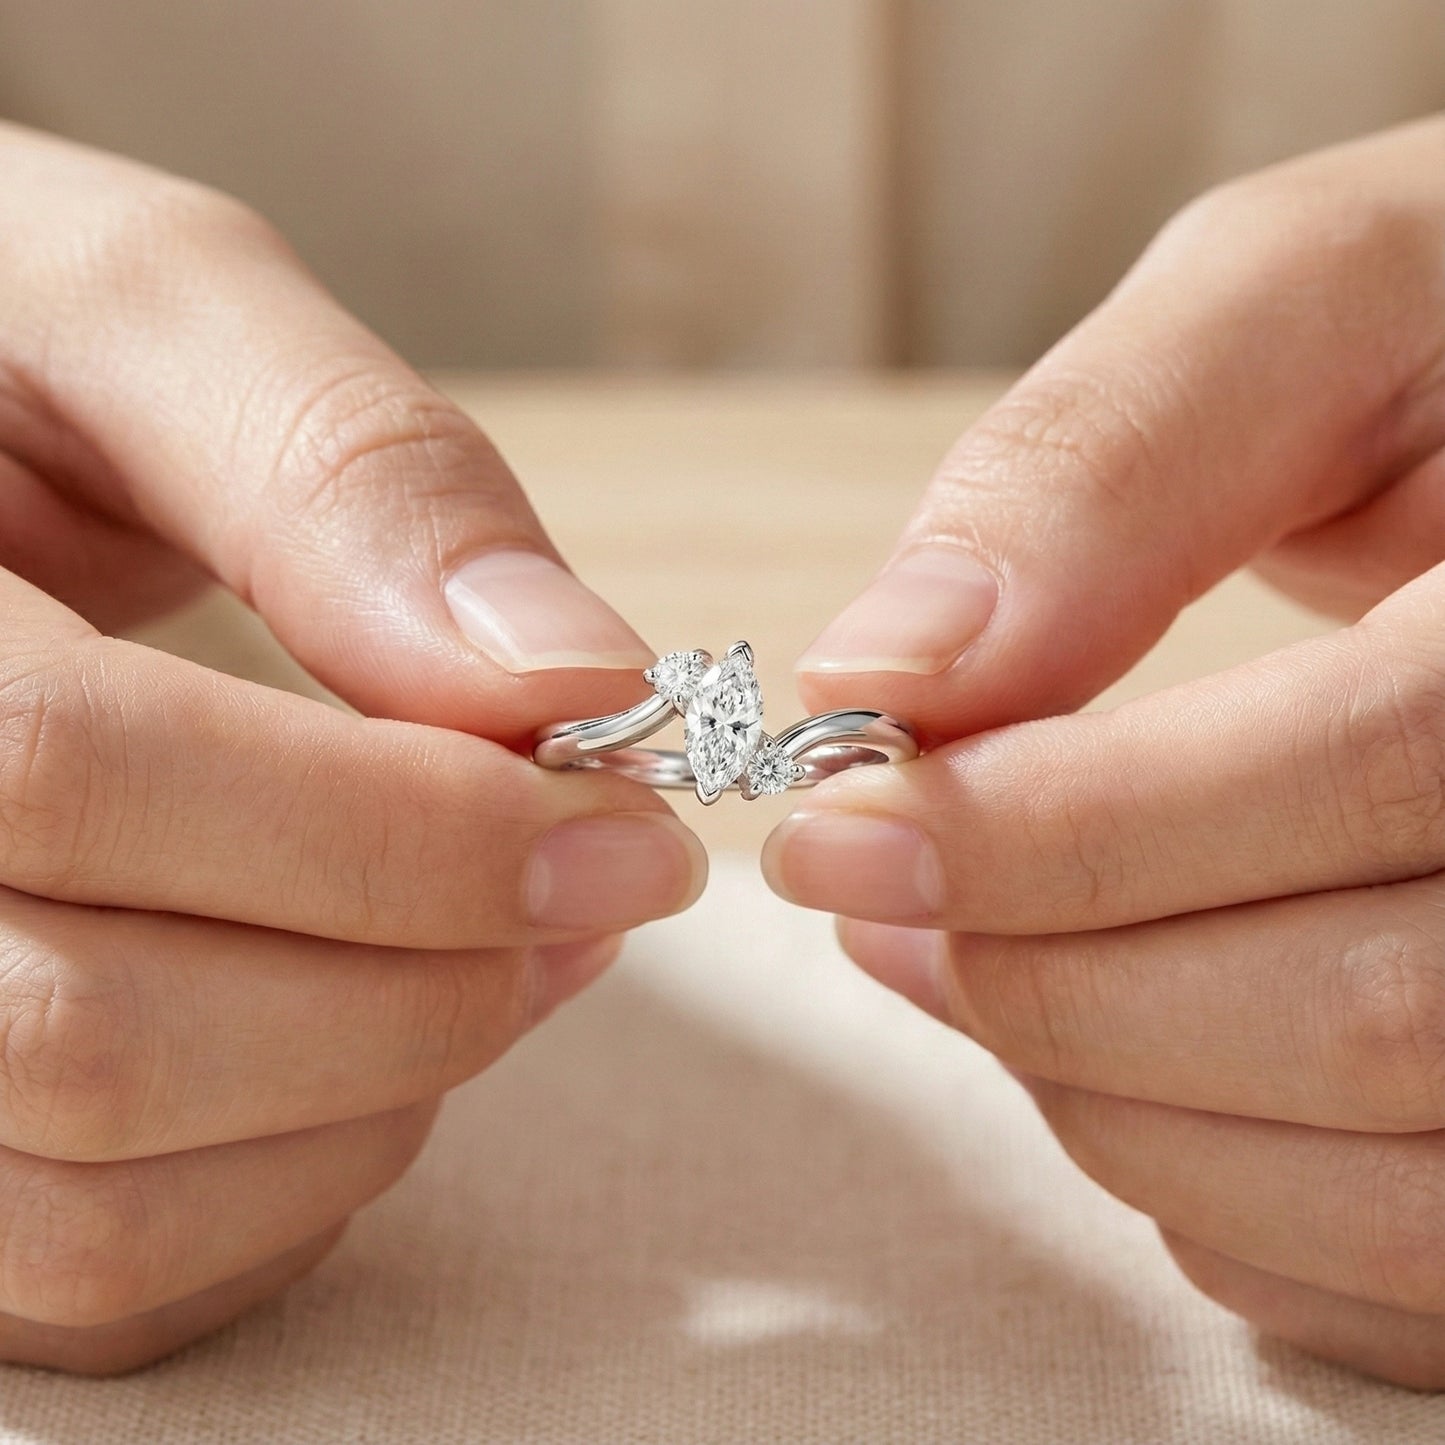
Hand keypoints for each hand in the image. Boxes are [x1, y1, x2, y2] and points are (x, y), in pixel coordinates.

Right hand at [0, 124, 704, 1372]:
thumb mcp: (145, 319)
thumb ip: (348, 471)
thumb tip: (572, 672)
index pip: (73, 779)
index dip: (400, 828)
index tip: (628, 812)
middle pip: (93, 1037)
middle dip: (426, 978)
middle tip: (599, 885)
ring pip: (105, 1207)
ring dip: (384, 1092)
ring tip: (512, 947)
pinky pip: (113, 1279)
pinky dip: (305, 1185)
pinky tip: (380, 1033)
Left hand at [764, 116, 1444, 1387]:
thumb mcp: (1318, 305)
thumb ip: (1107, 458)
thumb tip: (886, 669)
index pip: (1373, 766)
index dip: (1066, 828)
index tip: (838, 823)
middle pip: (1382, 1016)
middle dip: (1052, 977)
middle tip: (867, 902)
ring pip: (1401, 1187)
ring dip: (1113, 1106)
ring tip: (951, 971)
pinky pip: (1425, 1276)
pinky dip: (1228, 1209)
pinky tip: (1117, 1076)